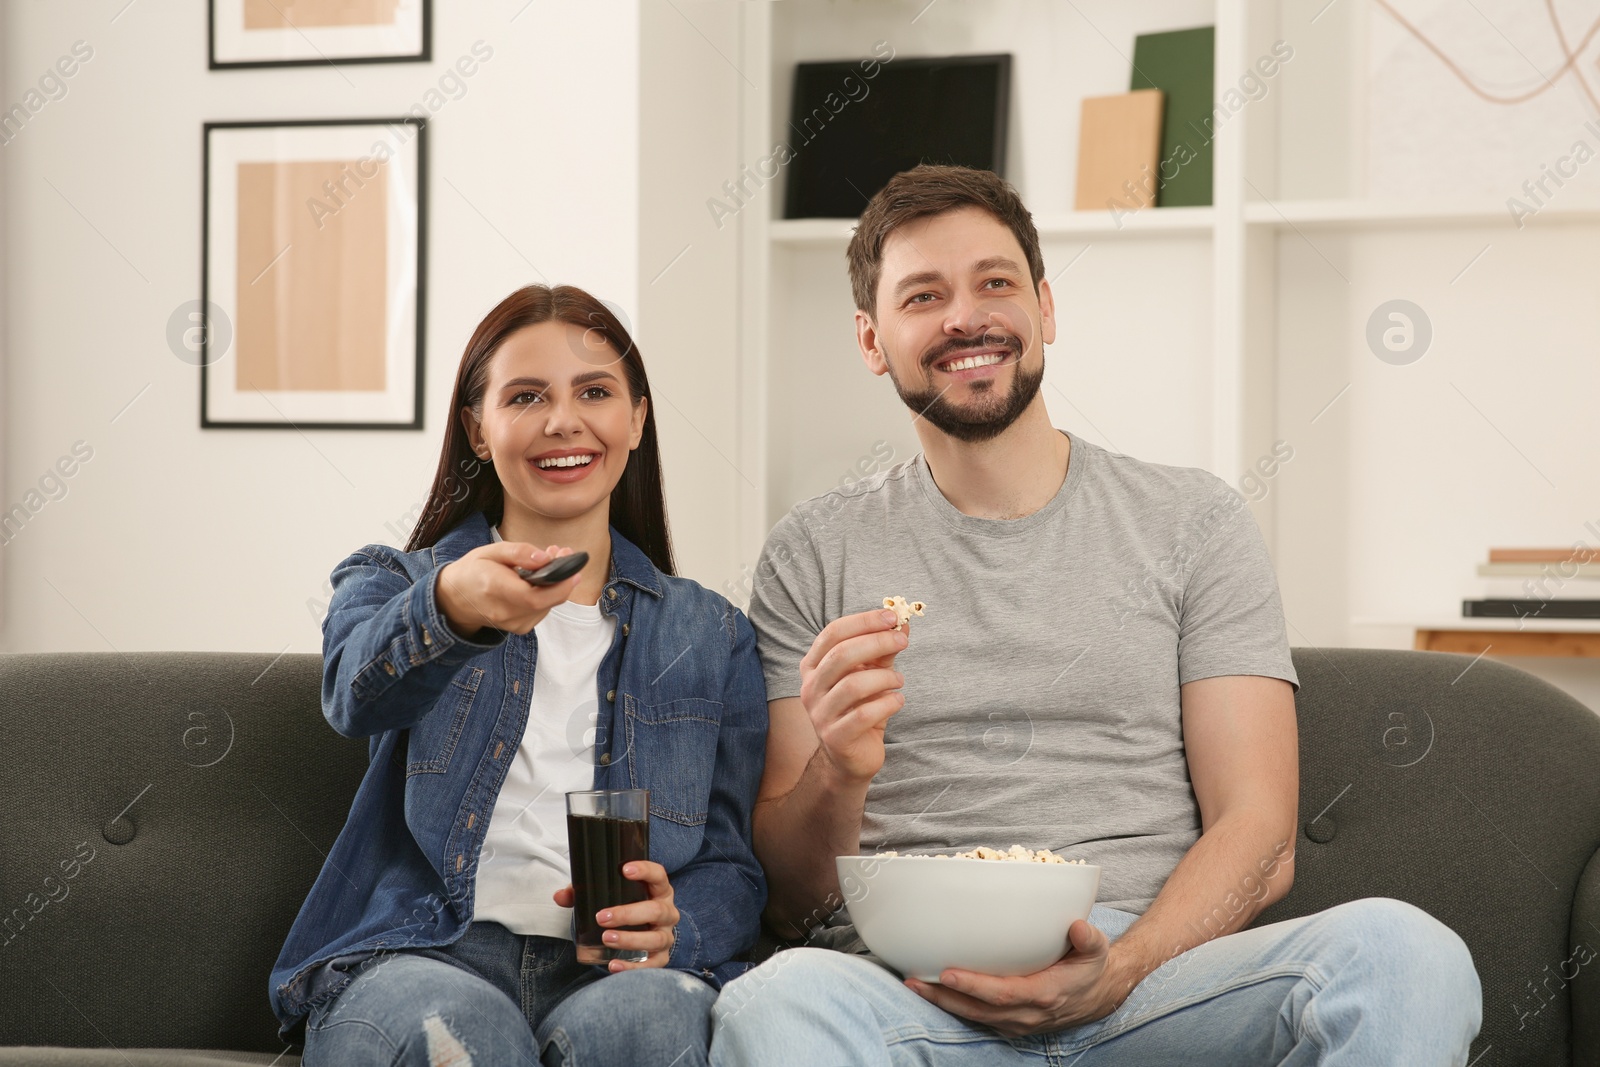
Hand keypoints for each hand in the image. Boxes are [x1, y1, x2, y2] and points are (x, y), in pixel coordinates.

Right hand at [435, 542, 582, 637]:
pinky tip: (542, 579)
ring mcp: (513, 624)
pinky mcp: (520, 628)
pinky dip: (547, 594)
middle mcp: (504, 612)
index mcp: (494, 589)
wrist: (456, 599)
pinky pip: (543, 610)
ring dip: (556, 584)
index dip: (559, 585)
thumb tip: (546, 558)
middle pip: (546, 602)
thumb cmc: (474, 570)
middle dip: (562, 579)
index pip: (534, 597)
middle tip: (564, 554)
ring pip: (548, 605)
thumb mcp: (491, 551)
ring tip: (550, 560)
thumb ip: (519, 552)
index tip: (573, 567)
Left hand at [552, 861, 678, 971]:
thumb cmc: (629, 908)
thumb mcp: (612, 896)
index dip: (645, 870)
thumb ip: (585, 893)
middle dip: (628, 914)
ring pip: (655, 938)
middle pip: (656, 910)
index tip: (625, 869)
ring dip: (630, 939)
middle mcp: (667, 912)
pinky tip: (613, 965)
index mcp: (658, 890)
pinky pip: (652, 964)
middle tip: (601, 917)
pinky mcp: (661, 957)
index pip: (658, 875)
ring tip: (606, 938)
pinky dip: (632, 967)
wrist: (647, 932)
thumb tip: (560, 896)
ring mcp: (666, 936)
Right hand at [797, 608, 910, 783]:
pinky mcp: (836, 737)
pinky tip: (897, 701)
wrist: (850, 756)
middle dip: (877, 642)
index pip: (833, 633)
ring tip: (899, 681)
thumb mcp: (872, 673)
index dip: (864, 621)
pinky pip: (864, 714)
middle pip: (841, 655)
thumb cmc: (860, 707)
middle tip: (902, 641)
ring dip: (885, 677)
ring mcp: (820, 714)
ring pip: (853, 685)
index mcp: (814, 666)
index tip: (892, 617)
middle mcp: (811, 687)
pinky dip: (888, 703)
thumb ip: (883, 650)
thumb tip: (903, 624)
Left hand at [905, 919, 1119, 1036]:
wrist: (1099, 996)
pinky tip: (933, 992)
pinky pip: (979, 1017)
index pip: (1003, 993)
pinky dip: (955, 1007)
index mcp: (1044, 993)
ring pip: (975, 1016)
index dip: (974, 986)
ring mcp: (1019, 1022)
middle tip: (914, 981)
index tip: (947, 973)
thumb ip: (1088, 937)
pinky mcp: (1012, 1022)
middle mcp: (1028, 1013)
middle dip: (944, 997)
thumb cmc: (1090, 967)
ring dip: (943, 1003)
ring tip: (914, 985)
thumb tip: (1075, 925)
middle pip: (979, 1009)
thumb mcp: (1097, 949)